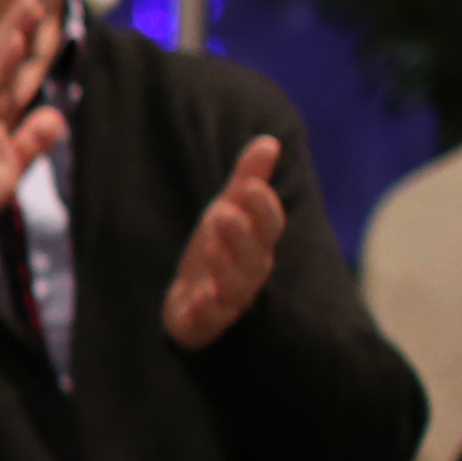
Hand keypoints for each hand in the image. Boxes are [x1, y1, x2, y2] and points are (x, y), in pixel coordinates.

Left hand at [161, 135, 286, 349]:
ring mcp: (229, 298)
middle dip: (241, 235)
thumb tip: (269, 141)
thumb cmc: (219, 248)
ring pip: (235, 287)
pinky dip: (207, 309)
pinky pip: (211, 317)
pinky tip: (199, 297)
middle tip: (223, 214)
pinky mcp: (205, 319)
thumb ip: (247, 180)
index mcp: (258, 242)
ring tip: (211, 248)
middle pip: (254, 256)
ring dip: (226, 269)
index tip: (252, 186)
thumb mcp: (229, 209)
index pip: (270, 225)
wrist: (192, 299)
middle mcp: (249, 271)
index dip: (263, 207)